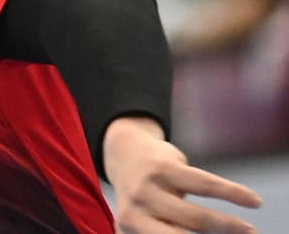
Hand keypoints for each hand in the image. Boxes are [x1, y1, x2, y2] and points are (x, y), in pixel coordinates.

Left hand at [103, 117, 261, 233]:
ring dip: (229, 227)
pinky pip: (206, 185)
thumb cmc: (142, 197)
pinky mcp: (165, 167)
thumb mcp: (139, 219)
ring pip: (197, 217)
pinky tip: (253, 201)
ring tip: (250, 231)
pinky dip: (233, 194)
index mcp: (130, 226)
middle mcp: (135, 210)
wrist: (124, 152)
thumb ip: (157, 232)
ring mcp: (147, 188)